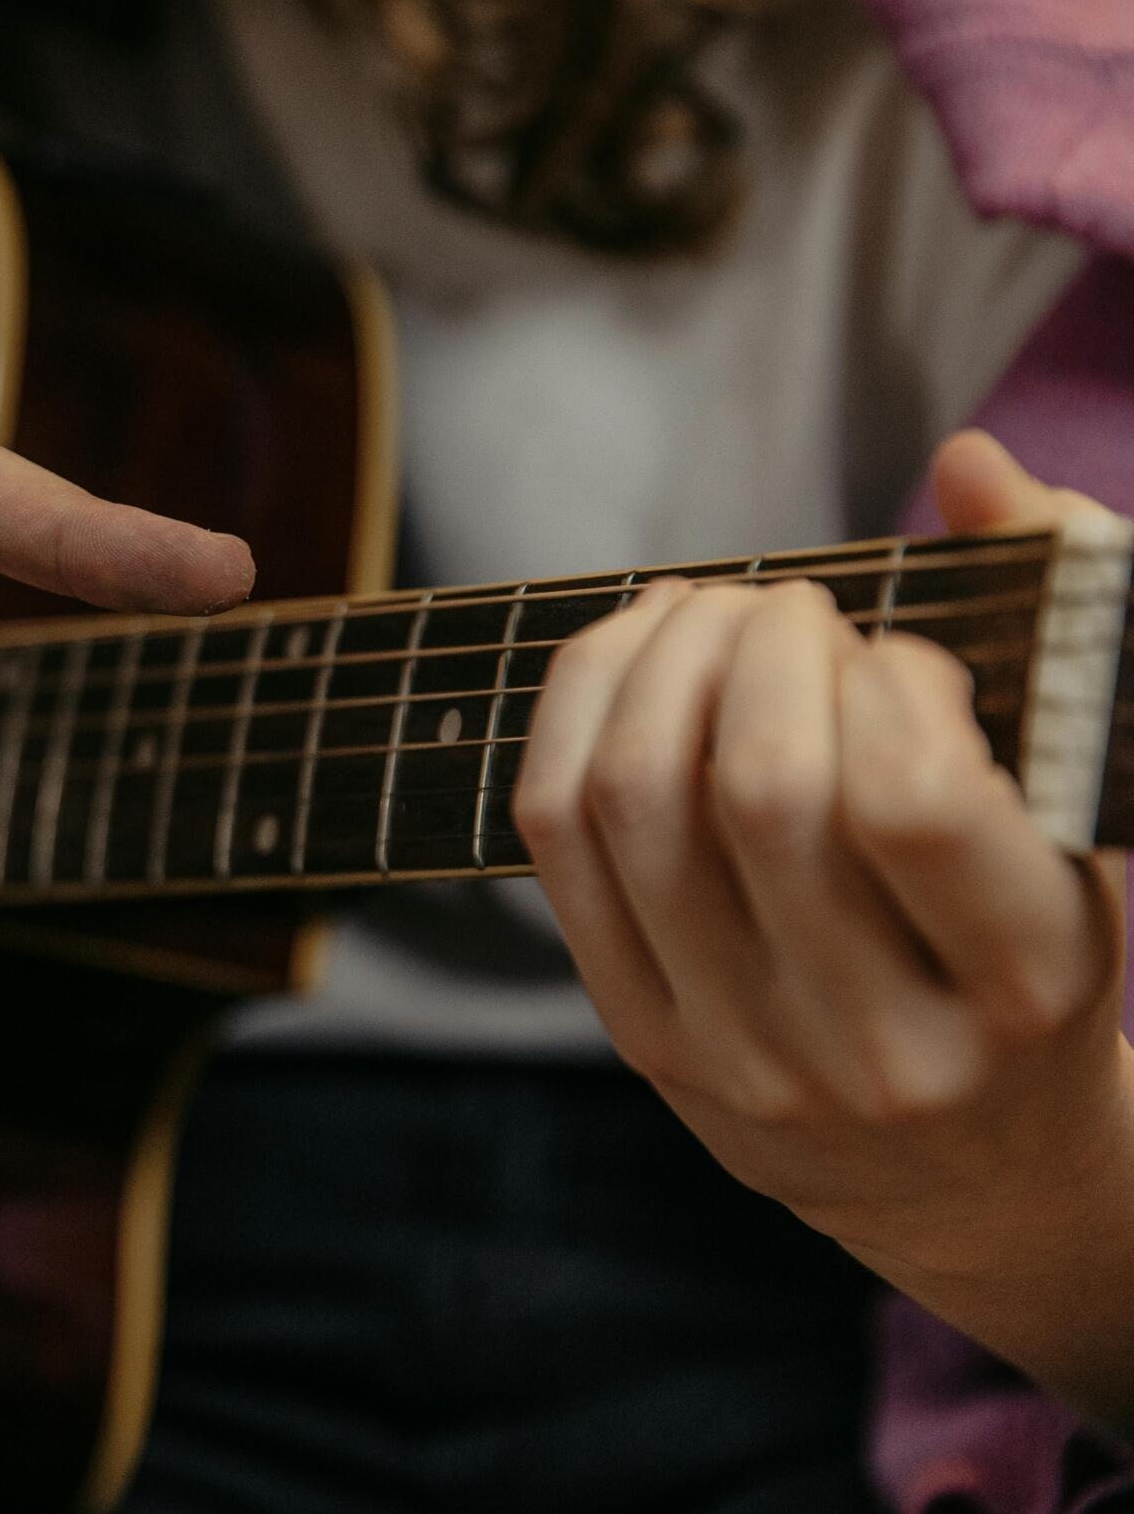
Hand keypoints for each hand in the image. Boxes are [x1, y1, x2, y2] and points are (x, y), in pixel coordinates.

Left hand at [515, 430, 1131, 1282]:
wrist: (969, 1175)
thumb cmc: (1040, 956)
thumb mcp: (1091, 819)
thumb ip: (1061, 630)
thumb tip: (971, 462)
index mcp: (1022, 990)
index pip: (908, 805)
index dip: (889, 682)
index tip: (905, 659)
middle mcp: (870, 1043)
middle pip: (755, 791)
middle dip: (761, 646)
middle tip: (793, 607)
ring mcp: (739, 1053)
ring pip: (636, 804)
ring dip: (662, 659)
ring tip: (714, 613)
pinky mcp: (642, 1037)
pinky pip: (558, 839)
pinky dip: (578, 710)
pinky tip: (635, 652)